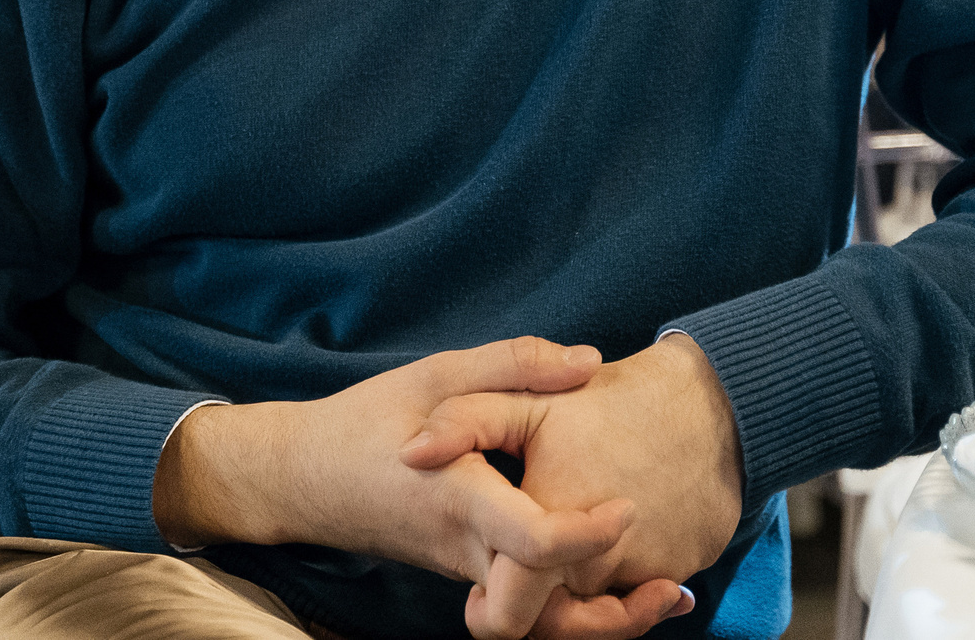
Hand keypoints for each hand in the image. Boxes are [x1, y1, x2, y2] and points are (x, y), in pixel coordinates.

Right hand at [153, 339, 690, 639]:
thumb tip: (589, 361)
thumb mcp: (432, 374)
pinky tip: (618, 576)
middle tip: (669, 585)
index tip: (627, 506)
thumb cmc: (365, 421)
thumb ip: (512, 364)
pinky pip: (530, 608)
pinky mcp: (472, 575)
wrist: (305, 480)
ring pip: (541, 624)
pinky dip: (577, 607)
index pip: (532, 542)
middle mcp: (468, 549)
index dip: (587, 534)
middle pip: (547, 613)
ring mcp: (469, 571)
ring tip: (660, 593)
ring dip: (603, 621)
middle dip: (614, 614)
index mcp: (459, 498)